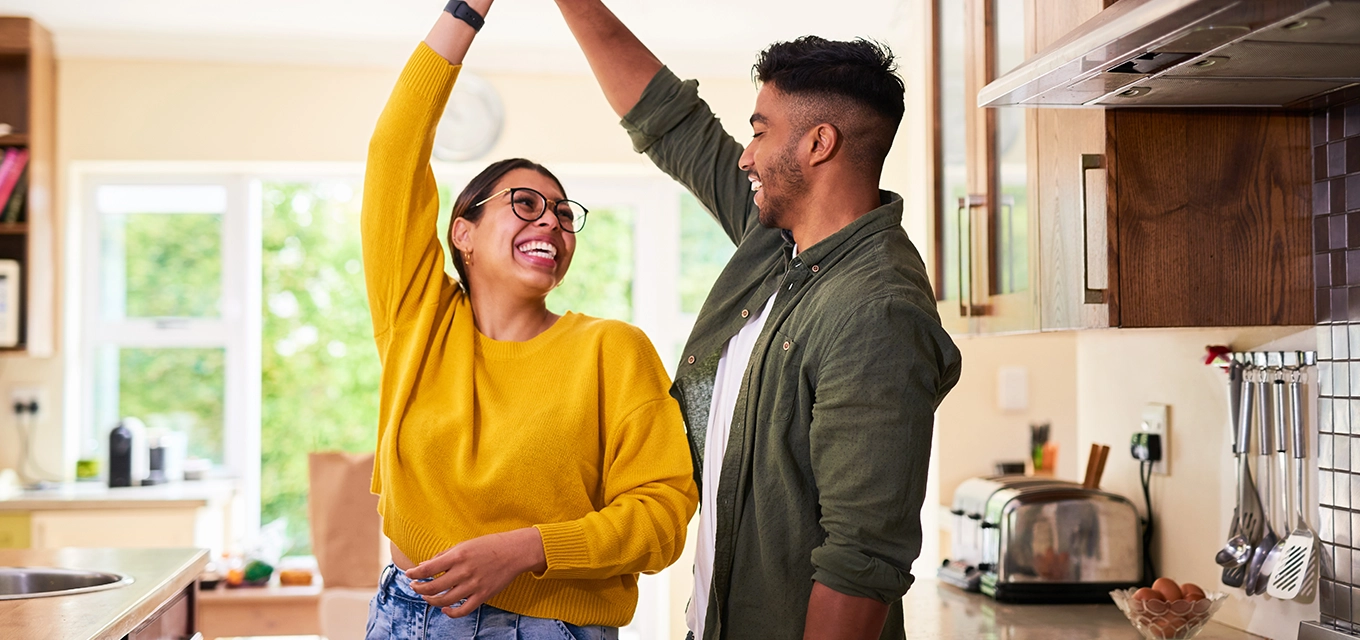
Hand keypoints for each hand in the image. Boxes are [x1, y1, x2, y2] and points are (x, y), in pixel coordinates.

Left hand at [406, 527, 547, 616]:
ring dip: (431, 600)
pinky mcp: (483, 595)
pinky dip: (451, 613)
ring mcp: (473, 585)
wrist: (514, 552)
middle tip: (415, 587)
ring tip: (427, 597)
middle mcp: (464, 572)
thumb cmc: (488, 545)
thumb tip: (425, 566)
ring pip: (445, 601)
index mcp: (458, 556)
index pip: (428, 569)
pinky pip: (463, 610)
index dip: (414, 574)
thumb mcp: (464, 545)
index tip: (409, 575)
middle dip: (419, 588)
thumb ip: (444, 556)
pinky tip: (445, 609)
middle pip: (433, 587)